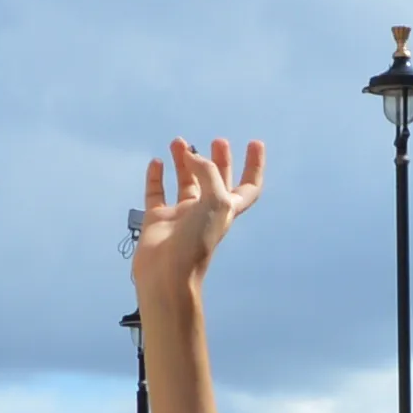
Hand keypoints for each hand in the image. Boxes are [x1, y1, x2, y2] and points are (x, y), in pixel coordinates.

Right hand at [133, 139, 265, 307]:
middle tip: (218, 141)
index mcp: (227, 209)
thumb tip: (191, 156)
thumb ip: (208, 173)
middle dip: (219, 160)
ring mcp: (181, 215)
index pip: (248, 187)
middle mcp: (206, 211)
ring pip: (186, 182)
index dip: (255, 166)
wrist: (168, 272)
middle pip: (216, 181)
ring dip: (183, 161)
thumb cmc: (198, 239)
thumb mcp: (216, 201)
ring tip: (178, 141)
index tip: (255, 143)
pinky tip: (157, 162)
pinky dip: (156, 177)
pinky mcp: (158, 218)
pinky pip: (157, 193)